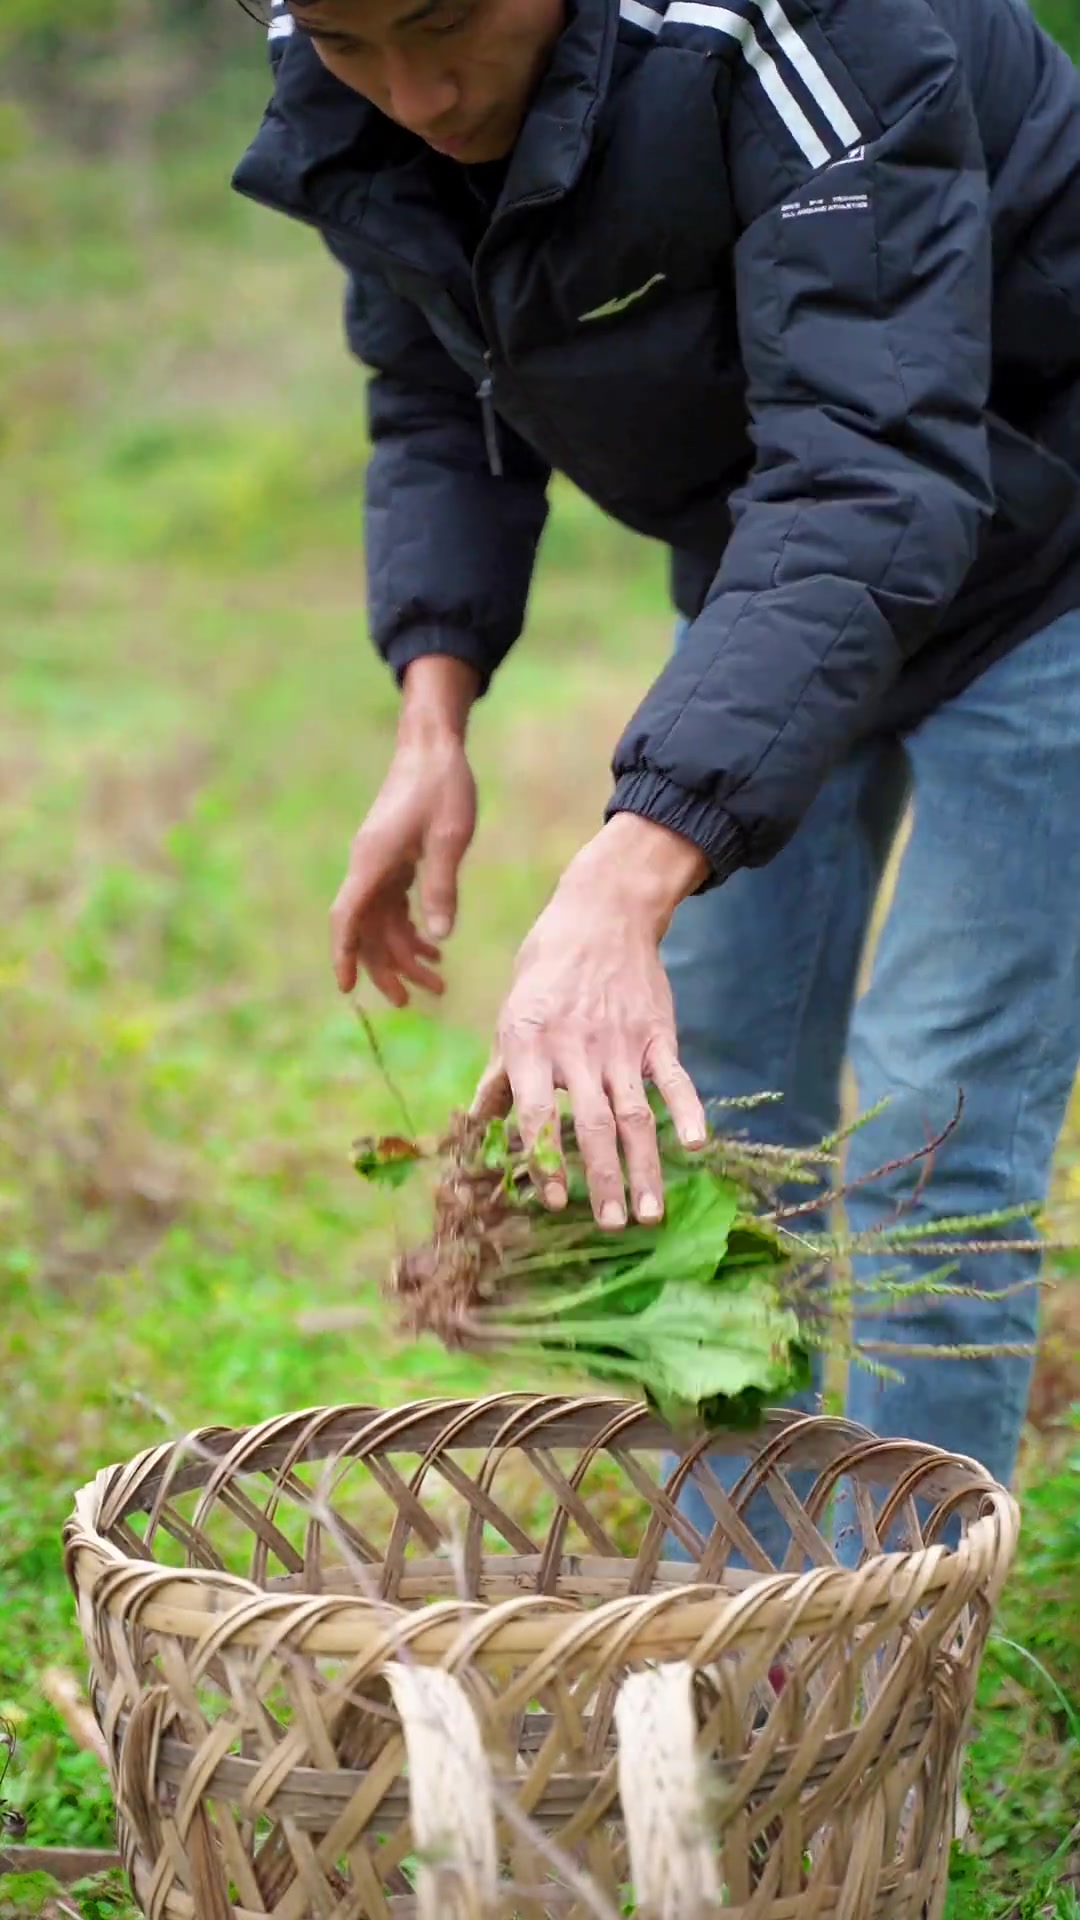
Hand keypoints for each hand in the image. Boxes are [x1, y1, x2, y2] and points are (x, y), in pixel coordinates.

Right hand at [331, 658, 479, 1002]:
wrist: (432, 747)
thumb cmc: (442, 786)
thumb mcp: (450, 838)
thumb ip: (442, 886)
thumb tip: (439, 937)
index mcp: (373, 862)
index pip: (347, 918)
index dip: (344, 954)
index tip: (346, 988)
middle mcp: (367, 867)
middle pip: (367, 930)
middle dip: (387, 969)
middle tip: (413, 1001)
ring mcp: (378, 864)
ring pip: (382, 922)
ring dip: (406, 953)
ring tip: (438, 983)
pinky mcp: (392, 860)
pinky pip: (394, 906)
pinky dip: (412, 929)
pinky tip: (435, 947)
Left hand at [473, 813, 709, 1225]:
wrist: (602, 913)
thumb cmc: (545, 969)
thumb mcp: (511, 1014)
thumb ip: (501, 1075)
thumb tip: (476, 1126)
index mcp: (530, 1043)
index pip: (538, 1113)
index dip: (545, 1160)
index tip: (553, 1203)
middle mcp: (576, 1046)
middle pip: (592, 1125)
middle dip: (602, 1180)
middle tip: (610, 1226)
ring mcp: (622, 1041)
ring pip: (635, 1114)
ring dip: (644, 1167)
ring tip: (650, 1213)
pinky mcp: (658, 1033)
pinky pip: (675, 1078)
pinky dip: (687, 1110)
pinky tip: (695, 1146)